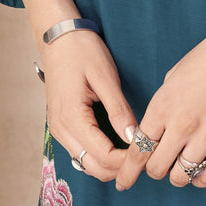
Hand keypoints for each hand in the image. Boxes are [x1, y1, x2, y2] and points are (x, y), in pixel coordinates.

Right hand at [43, 31, 138, 183]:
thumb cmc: (82, 52)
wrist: (57, 37)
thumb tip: (134, 138)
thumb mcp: (105, 77)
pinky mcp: (61, 126)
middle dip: (119, 167)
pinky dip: (99, 155)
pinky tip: (117, 144)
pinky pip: (80, 151)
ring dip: (109, 164)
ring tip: (134, 150)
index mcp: (71, 117)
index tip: (149, 152)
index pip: (103, 156)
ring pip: (85, 163)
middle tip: (144, 155)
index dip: (128, 160)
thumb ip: (119, 111)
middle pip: (93, 167)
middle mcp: (60, 129)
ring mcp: (58, 129)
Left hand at [115, 9, 205, 190]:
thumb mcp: (175, 75)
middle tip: (160, 164)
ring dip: (177, 176)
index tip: (125, 180)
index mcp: (162, 105)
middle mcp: (182, 123)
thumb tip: (158, 127)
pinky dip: (200, 179)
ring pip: (181, 176)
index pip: (137, 149)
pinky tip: (199, 170)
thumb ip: (163, 104)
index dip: (128, 169)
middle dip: (153, 170)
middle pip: (156, 168)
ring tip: (180, 166)